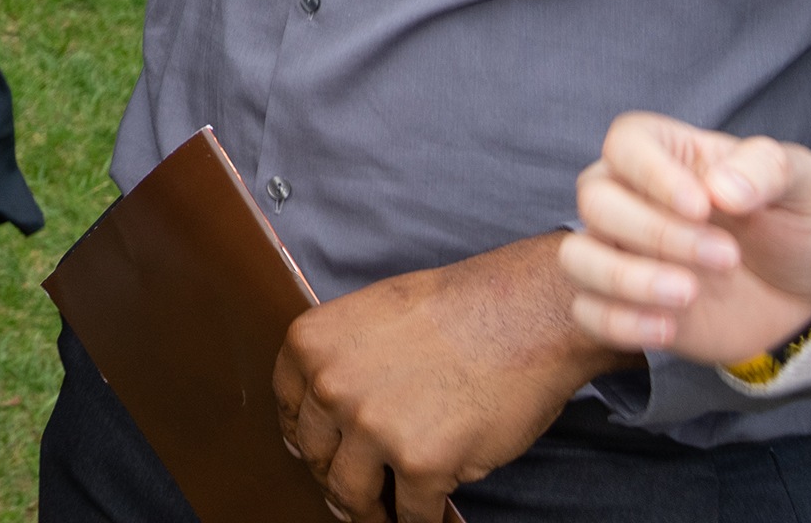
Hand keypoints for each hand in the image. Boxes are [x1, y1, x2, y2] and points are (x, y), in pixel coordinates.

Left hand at [275, 237, 622, 521]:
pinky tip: (427, 520)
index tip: (315, 453)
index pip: (288, 408)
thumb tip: (326, 406)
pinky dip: (419, 522)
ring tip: (382, 516)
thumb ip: (341, 358)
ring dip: (367, 511)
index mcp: (311, 345)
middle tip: (352, 493)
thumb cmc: (456, 308)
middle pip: (317, 455)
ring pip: (352, 492)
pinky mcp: (421, 464)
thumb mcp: (370, 314)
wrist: (521, 315)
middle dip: (333, 477)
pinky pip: (411, 512)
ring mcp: (374, 428)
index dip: (304, 436)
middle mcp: (331, 388)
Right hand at [563, 115, 810, 366]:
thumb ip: (768, 169)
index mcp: (667, 154)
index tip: (702, 207)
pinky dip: (618, 322)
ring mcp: (623, 253)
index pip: (626, 144)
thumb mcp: (805, 184)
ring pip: (578, 256)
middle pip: (595, 201)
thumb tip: (722, 190)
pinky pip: (588, 312)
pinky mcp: (626, 305)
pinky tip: (669, 328)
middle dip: (655, 233)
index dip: (652, 173)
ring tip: (689, 294)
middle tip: (726, 258)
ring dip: (624, 277)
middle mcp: (630, 197)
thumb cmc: (798, 224)